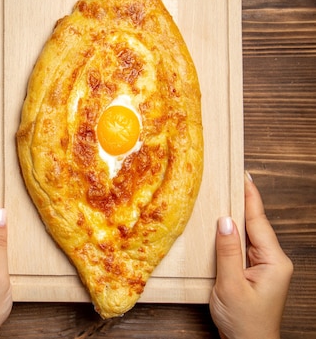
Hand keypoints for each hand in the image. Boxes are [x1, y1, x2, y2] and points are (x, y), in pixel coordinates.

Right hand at [210, 172, 292, 338]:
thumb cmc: (244, 322)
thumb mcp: (230, 285)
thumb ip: (227, 252)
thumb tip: (224, 221)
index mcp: (274, 261)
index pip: (258, 221)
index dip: (250, 197)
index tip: (243, 176)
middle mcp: (274, 261)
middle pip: (255, 225)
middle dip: (242, 202)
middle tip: (231, 180)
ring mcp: (266, 267)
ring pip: (248, 235)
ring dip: (236, 218)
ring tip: (225, 196)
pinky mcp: (255, 273)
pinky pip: (243, 247)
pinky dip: (233, 234)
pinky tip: (224, 227)